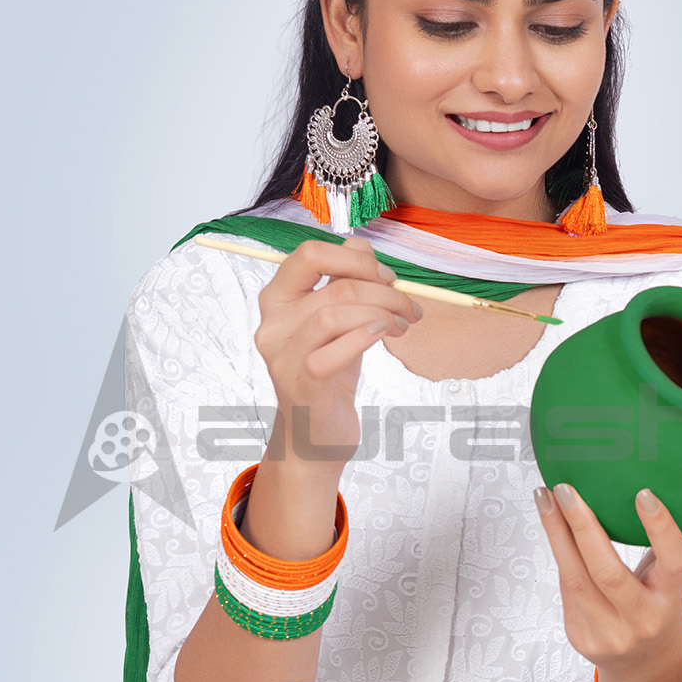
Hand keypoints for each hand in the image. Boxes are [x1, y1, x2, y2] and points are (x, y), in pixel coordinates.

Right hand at [252, 236, 422, 466]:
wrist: (316, 436)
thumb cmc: (329, 374)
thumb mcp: (338, 321)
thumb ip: (343, 281)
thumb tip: (362, 245)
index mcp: (277, 300)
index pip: (308, 254)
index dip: (354, 257)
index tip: (386, 276)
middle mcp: (272, 325)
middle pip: (335, 284)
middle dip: (383, 289)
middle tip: (408, 306)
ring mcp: (283, 356)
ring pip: (335, 312)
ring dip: (381, 312)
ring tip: (402, 325)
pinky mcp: (302, 384)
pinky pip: (335, 350)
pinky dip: (366, 336)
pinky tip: (383, 336)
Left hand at [534, 482, 681, 681]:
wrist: (645, 662)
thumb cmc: (661, 604)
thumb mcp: (680, 576)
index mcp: (672, 599)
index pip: (673, 563)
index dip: (660, 529)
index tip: (644, 494)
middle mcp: (642, 620)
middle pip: (608, 573)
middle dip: (583, 526)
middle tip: (566, 488)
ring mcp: (609, 633)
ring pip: (575, 579)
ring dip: (556, 533)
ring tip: (544, 497)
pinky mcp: (580, 636)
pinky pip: (566, 587)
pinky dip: (558, 552)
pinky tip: (551, 523)